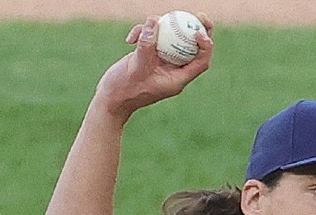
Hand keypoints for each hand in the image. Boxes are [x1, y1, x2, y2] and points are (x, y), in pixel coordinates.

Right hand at [94, 12, 213, 119]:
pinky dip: (142, 34)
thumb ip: (146, 45)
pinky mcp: (150, 55)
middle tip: (199, 14)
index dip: (206, 45)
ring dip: (160, 28)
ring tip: (149, 21)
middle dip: (197, 29)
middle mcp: (173, 69)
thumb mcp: (136, 67)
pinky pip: (153, 38)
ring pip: (171, 38)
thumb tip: (154, 20)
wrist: (110, 99)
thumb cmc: (124, 90)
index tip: (199, 32)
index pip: (200, 61)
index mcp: (177, 79)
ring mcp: (161, 61)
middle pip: (193, 47)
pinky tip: (129, 39)